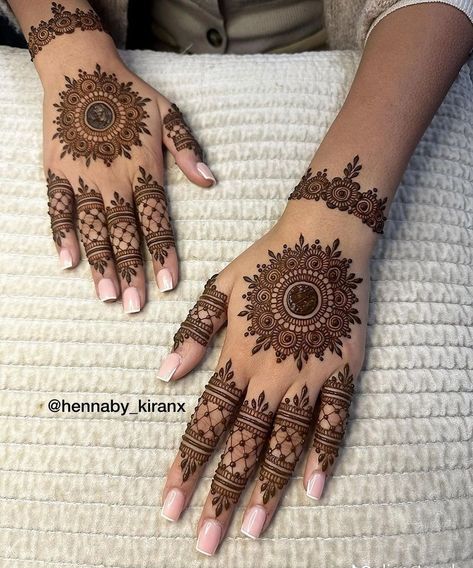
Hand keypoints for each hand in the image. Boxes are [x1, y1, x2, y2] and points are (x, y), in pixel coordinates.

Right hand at [41, 47, 213, 311]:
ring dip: (100, 263)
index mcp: (143, 171)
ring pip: (92, 229)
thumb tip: (210, 181)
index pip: (157, 222)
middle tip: (135, 306)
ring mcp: (83, 178)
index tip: (169, 285)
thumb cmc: (130, 96)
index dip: (164, 255)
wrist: (82, 69)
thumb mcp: (170, 116)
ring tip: (106, 296)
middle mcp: (114, 181)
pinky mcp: (57, 172)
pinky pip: (57, 208)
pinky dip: (61, 235)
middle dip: (131, 272)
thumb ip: (188, 152)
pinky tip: (66, 262)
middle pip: (124, 235)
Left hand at [159, 178, 373, 554]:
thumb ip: (193, 333)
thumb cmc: (267, 262)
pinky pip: (336, 422)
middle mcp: (272, 375)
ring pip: (287, 444)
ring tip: (253, 528)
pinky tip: (315, 488)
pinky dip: (326, 455)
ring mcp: (311, 376)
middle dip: (222, 495)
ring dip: (268, 488)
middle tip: (207, 541)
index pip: (206, 423)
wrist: (322, 240)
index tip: (170, 504)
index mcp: (238, 356)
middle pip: (243, 445)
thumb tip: (165, 374)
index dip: (186, 466)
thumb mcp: (219, 289)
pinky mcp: (343, 372)